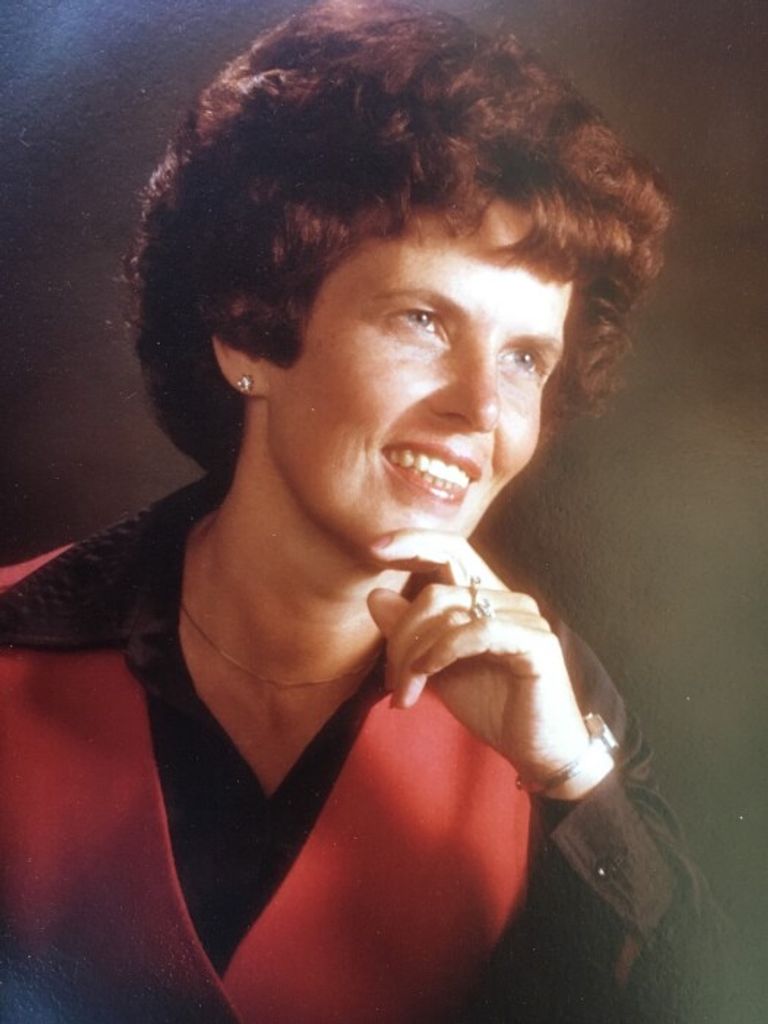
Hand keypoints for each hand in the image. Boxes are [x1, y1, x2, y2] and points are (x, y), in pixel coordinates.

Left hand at [367, 530, 612, 798]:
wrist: (536, 751)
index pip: (451, 549)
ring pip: (448, 613)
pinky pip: (476, 631)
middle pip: (435, 592)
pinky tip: (429, 675)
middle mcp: (508, 598)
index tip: (374, 549)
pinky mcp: (535, 642)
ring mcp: (524, 617)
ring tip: (406, 693)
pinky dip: (442, 652)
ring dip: (415, 657)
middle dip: (401, 636)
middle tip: (392, 681)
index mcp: (486, 597)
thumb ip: (409, 633)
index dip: (413, 541)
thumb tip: (375, 595)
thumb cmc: (491, 706)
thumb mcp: (436, 668)